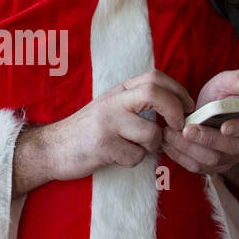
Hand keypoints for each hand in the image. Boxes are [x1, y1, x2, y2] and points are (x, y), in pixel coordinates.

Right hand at [25, 69, 193, 185]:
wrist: (51, 148)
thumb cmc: (86, 131)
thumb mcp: (110, 107)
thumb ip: (136, 103)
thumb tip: (176, 109)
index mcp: (118, 91)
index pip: (155, 77)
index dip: (178, 91)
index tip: (187, 108)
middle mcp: (113, 102)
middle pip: (156, 93)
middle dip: (176, 111)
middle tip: (178, 127)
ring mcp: (108, 123)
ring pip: (151, 133)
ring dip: (152, 146)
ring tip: (137, 148)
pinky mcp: (103, 146)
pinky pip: (136, 156)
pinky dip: (134, 160)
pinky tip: (118, 157)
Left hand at [164, 68, 238, 176]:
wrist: (205, 112)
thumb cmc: (221, 95)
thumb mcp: (228, 82)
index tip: (225, 126)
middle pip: (233, 147)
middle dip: (208, 139)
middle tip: (188, 129)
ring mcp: (231, 157)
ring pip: (213, 159)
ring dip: (190, 147)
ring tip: (171, 133)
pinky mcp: (213, 167)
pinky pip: (198, 166)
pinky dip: (181, 155)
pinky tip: (168, 142)